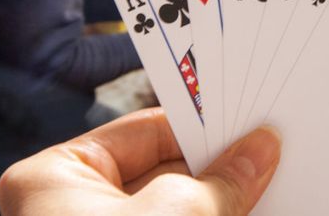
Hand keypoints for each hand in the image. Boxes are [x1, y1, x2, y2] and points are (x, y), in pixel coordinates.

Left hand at [0, 108, 280, 215]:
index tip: (250, 122)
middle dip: (218, 165)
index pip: (146, 130)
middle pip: (164, 169)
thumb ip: (223, 180)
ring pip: (177, 206)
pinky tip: (253, 209)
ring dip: (222, 199)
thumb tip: (261, 149)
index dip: (202, 126)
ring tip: (270, 179)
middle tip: (269, 150)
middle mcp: (75, 207)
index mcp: (58, 177)